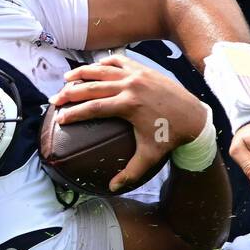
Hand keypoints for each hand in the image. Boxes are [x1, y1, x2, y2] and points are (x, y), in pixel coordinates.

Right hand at [50, 55, 206, 190]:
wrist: (194, 116)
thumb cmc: (170, 136)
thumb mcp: (150, 156)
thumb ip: (130, 172)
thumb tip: (112, 187)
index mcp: (129, 105)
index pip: (93, 107)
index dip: (74, 112)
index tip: (60, 118)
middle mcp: (130, 86)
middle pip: (92, 86)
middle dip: (71, 93)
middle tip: (55, 100)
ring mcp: (137, 74)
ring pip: (102, 70)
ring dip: (82, 73)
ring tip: (67, 80)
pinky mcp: (144, 69)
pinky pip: (119, 62)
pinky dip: (104, 63)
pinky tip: (94, 68)